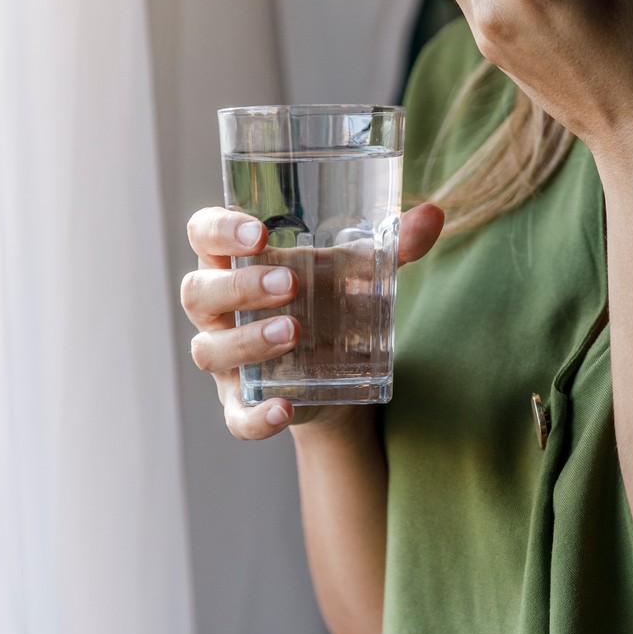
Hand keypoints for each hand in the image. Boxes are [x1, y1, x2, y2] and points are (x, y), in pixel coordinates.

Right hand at [180, 203, 444, 438]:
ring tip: (294, 332)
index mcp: (236, 260)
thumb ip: (393, 246)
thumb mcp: (359, 271)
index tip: (257, 231)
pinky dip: (254, 417)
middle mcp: (219, 309)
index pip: (203, 234)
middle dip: (240, 287)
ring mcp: (225, 359)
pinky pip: (234, 416)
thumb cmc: (332, 300)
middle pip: (199, 292)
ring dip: (248, 342)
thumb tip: (433, 216)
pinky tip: (282, 409)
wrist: (339, 370)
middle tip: (289, 285)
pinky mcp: (241, 404)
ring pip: (210, 350)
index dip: (218, 229)